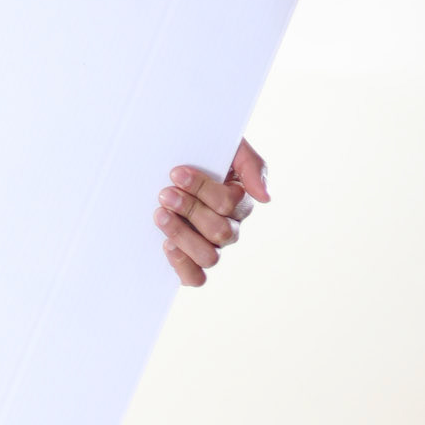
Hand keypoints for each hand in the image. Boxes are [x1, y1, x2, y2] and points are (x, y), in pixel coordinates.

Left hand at [154, 137, 268, 286]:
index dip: (202, 189)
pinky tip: (167, 245)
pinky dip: (183, 265)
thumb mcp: (232, 147)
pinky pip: (195, 278)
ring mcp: (208, 245)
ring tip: (160, 214)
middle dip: (190, 210)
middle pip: (221, 232)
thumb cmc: (203, 152)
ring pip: (209, 257)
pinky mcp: (188, 259)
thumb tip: (264, 197)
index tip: (176, 173)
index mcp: (239, 203)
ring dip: (182, 235)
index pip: (229, 204)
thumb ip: (252, 166)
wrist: (173, 155)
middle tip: (165, 194)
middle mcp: (228, 228)